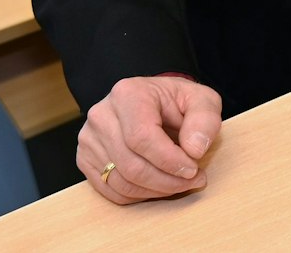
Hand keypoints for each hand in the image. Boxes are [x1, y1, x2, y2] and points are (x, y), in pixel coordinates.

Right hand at [78, 75, 221, 203]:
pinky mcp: (86, 158)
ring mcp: (89, 138)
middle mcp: (102, 115)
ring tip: (179, 183)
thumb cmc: (176, 101)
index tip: (193, 169)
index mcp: (128, 94)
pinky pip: (111, 190)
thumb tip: (194, 150)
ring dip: (155, 191)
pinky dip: (138, 195)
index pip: (142, 138)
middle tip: (193, 180)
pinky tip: (158, 185)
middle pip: (131, 165)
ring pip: (121, 182)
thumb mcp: (201, 100)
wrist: (152, 102)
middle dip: (167, 181)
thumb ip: (204, 120)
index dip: (169, 161)